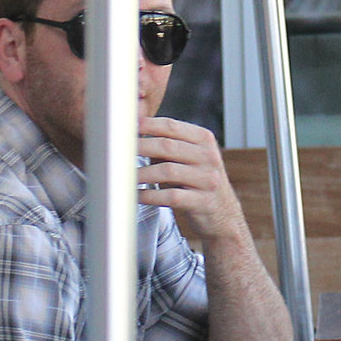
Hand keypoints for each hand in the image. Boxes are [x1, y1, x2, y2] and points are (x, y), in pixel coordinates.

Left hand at [137, 117, 243, 242]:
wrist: (222, 215)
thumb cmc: (196, 182)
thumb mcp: (189, 157)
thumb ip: (167, 143)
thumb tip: (134, 126)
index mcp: (204, 140)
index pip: (171, 126)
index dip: (146, 126)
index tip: (125, 128)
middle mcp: (209, 156)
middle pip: (167, 146)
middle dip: (140, 147)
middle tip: (119, 152)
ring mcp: (208, 179)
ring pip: (168, 171)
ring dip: (142, 174)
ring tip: (125, 176)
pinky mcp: (203, 202)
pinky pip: (172, 196)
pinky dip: (151, 195)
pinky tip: (137, 195)